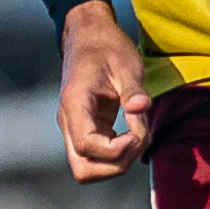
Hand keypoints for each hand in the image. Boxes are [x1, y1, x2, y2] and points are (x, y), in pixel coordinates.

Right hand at [56, 3, 151, 183]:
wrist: (89, 38)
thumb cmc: (108, 48)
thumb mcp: (126, 64)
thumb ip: (133, 88)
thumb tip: (141, 107)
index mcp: (75, 104)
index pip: (87, 146)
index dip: (117, 149)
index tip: (139, 132)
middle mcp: (68, 122)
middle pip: (83, 170)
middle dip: (116, 165)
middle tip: (139, 139)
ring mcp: (74, 129)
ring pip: (88, 169)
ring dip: (118, 163)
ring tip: (139, 135)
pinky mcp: (85, 131)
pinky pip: (97, 158)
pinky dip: (118, 155)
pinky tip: (134, 133)